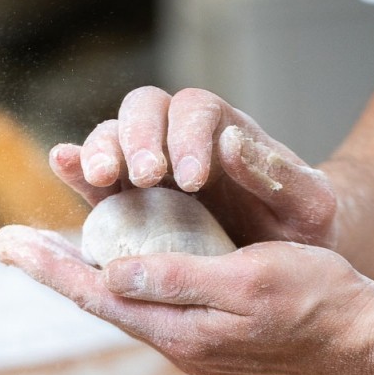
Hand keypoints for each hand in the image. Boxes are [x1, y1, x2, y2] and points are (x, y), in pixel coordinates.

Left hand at [0, 228, 373, 374]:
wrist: (363, 338)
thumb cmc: (315, 299)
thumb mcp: (247, 279)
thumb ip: (179, 278)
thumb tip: (112, 274)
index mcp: (180, 331)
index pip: (97, 295)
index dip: (51, 266)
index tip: (8, 243)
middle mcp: (177, 342)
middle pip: (99, 300)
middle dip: (54, 268)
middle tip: (8, 243)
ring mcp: (191, 342)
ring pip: (121, 302)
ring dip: (82, 274)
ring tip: (45, 249)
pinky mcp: (207, 334)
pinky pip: (149, 302)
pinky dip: (120, 279)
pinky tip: (112, 264)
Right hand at [50, 85, 338, 249]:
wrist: (286, 264)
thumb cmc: (302, 229)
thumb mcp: (310, 205)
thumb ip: (280, 176)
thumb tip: (231, 141)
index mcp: (224, 131)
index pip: (197, 110)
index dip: (188, 135)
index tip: (193, 177)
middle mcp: (179, 139)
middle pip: (144, 110)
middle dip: (139, 137)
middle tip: (146, 175)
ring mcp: (147, 168)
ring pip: (112, 136)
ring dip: (101, 150)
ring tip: (103, 176)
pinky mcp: (124, 202)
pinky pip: (92, 179)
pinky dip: (75, 168)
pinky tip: (63, 165)